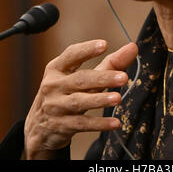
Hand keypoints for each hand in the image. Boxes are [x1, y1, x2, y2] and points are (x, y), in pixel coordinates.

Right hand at [24, 40, 137, 159]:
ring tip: (118, 98)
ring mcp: (55, 106)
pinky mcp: (60, 125)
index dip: (87, 49)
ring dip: (100, 100)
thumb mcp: (82, 76)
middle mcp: (53, 85)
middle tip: (123, 77)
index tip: (104, 44)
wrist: (40, 127)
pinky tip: (115, 123)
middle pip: (80, 79)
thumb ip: (110, 63)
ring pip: (80, 101)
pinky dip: (99, 124)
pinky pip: (82, 124)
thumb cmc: (67, 93)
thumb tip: (132, 47)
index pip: (71, 54)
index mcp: (56, 68)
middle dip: (103, 78)